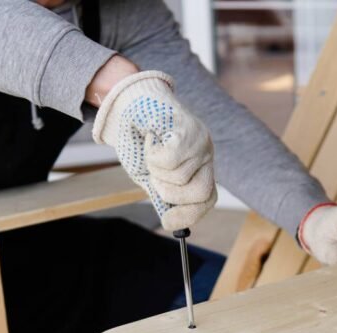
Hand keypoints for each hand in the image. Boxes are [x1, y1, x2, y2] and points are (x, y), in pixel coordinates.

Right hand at [92, 70, 216, 230]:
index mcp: (199, 168)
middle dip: (170, 193)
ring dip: (155, 169)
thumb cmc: (140, 141)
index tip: (168, 222)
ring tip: (151, 150)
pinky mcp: (188, 127)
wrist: (129, 106)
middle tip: (154, 177)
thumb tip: (172, 222)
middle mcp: (206, 154)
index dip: (189, 214)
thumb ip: (162, 196)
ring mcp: (200, 140)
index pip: (207, 199)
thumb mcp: (149, 175)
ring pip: (180, 177)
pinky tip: (152, 138)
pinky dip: (153, 154)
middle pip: (202, 193)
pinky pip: (170, 159)